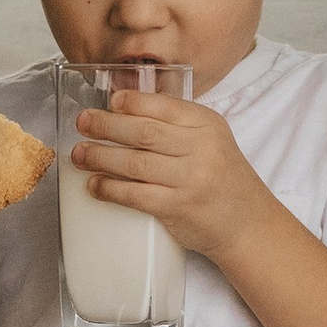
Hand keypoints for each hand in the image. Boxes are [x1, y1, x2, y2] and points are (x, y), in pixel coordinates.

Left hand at [70, 90, 270, 264]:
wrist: (247, 224)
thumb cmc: (223, 181)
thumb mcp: (212, 141)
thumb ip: (179, 126)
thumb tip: (127, 111)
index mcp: (208, 125)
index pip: (164, 106)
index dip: (132, 102)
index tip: (111, 101)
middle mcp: (201, 149)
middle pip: (143, 132)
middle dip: (106, 126)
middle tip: (82, 123)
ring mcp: (190, 179)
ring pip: (135, 163)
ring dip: (100, 157)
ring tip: (79, 155)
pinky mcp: (178, 207)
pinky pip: (136, 195)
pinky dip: (110, 189)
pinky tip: (94, 185)